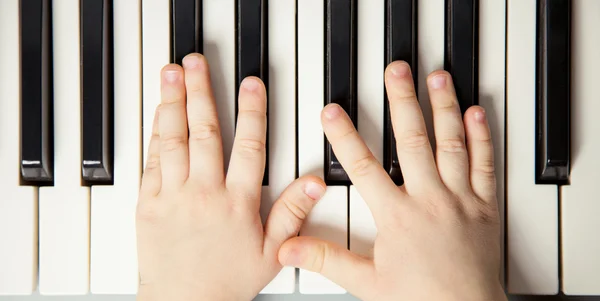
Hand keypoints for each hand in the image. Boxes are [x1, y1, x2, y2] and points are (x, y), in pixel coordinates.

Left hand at [135, 53, 325, 300]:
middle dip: (202, 92)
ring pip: (172, 141)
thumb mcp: (271, 252)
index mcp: (236, 203)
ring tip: (172, 74)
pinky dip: (155, 134)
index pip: (248, 147)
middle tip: (197, 63)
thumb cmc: (226, 282)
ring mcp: (172, 197)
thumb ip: (292, 213)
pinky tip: (159, 113)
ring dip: (172, 103)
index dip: (252, 111)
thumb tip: (315, 183)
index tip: (251, 84)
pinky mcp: (148, 204)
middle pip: (204, 132)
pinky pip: (151, 162)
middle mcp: (204, 194)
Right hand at [279, 61, 506, 300]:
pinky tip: (476, 112)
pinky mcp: (484, 206)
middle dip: (401, 101)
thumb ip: (326, 259)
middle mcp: (429, 199)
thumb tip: (289, 247)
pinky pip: (484, 164)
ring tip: (437, 77)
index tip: (332, 111)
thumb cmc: (420, 299)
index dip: (344, 136)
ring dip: (443, 107)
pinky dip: (482, 136)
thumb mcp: (366, 282)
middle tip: (396, 70)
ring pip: (451, 143)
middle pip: (413, 140)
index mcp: (397, 216)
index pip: (363, 167)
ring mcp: (459, 199)